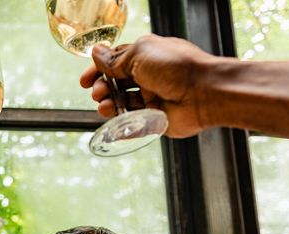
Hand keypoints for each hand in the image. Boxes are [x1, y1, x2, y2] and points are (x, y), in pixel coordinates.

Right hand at [80, 35, 214, 137]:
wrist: (204, 93)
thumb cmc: (177, 67)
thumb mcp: (140, 54)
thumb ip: (115, 58)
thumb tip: (96, 53)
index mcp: (147, 57)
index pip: (116, 62)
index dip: (98, 70)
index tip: (84, 81)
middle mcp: (150, 77)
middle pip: (116, 84)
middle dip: (102, 88)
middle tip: (97, 92)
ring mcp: (153, 99)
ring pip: (122, 104)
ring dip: (109, 104)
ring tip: (104, 106)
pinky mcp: (156, 120)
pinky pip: (133, 125)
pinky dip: (121, 125)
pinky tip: (114, 123)